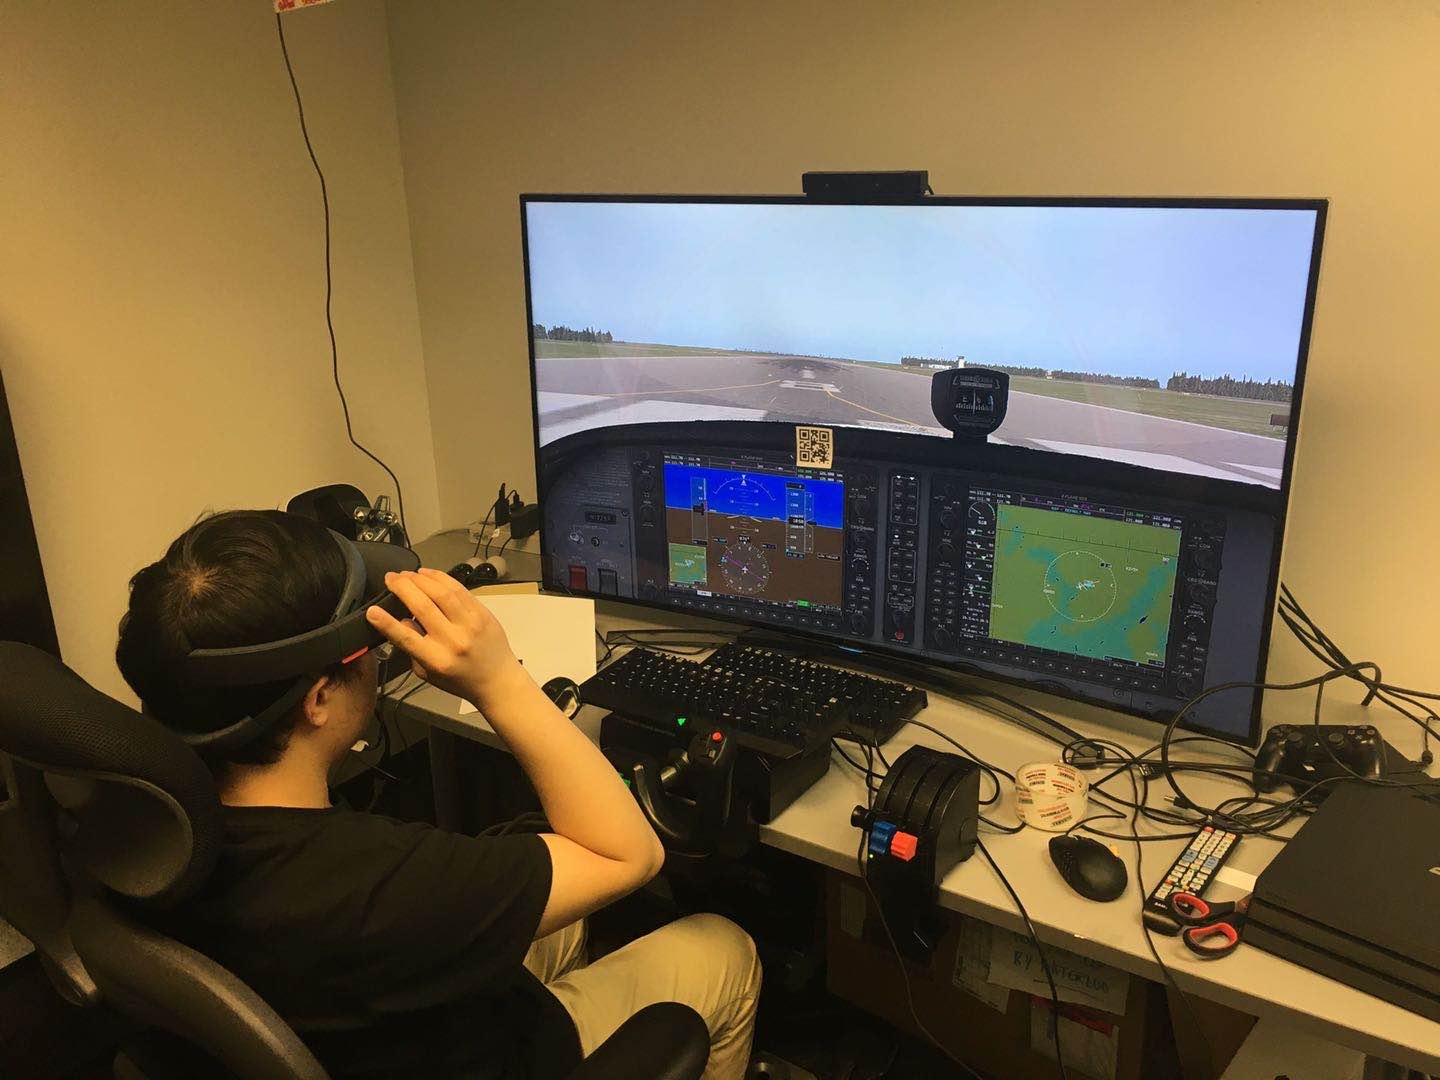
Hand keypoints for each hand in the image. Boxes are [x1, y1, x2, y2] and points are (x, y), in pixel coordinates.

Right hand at [366, 569, 520, 702]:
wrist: (497, 680)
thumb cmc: (458, 680)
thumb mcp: (428, 674)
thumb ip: (412, 649)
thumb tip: (401, 621)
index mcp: (437, 660)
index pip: (407, 637)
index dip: (386, 622)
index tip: (371, 610)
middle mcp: (454, 640)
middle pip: (423, 606)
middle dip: (403, 588)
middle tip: (390, 578)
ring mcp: (471, 624)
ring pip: (442, 593)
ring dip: (420, 579)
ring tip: (406, 574)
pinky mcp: (483, 613)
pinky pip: (459, 589)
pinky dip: (441, 578)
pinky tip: (427, 574)